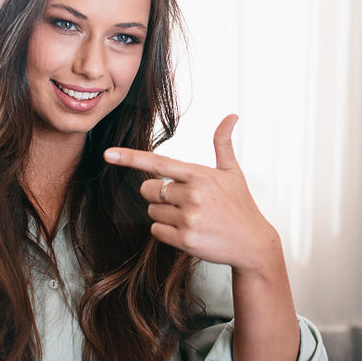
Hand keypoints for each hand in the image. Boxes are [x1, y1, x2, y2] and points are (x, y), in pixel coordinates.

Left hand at [103, 114, 281, 275]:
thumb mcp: (233, 172)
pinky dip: (166, 231)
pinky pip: (156, 230)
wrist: (252, 243)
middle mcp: (192, 195)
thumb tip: (231, 116)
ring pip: (152, 211)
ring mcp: (188, 218)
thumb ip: (223, 144)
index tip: (108, 154)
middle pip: (149, 189)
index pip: (159, 163)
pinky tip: (187, 231)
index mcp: (200, 175)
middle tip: (179, 200)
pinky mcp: (185, 240)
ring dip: (164, 213)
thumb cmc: (241, 206)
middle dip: (157, 194)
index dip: (130, 158)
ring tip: (189, 216)